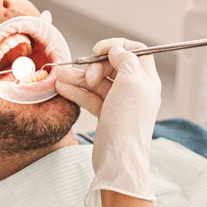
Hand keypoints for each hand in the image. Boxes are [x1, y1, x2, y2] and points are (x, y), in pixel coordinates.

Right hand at [56, 39, 161, 206]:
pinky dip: (76, 91)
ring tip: (59, 76)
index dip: (116, 46)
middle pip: (113, 65)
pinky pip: (90, 97)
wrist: (118, 160)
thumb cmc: (128, 122)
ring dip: (78, 77)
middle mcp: (135, 89)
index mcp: (146, 80)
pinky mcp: (106, 115)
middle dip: (94, 65)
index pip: (135, 51)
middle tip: (87, 75)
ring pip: (97, 81)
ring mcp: (119, 103)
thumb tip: (117, 49)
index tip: (98, 50)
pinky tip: (62, 87)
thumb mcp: (131, 82)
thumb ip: (125, 59)